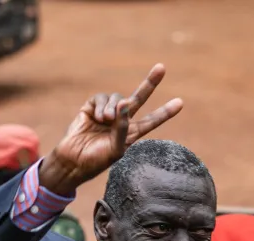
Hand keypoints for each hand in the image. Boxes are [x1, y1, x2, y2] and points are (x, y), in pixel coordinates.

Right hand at [40, 63, 182, 194]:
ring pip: (117, 98)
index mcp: (131, 134)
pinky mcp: (92, 108)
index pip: (152, 121)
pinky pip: (102, 98)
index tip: (180, 103)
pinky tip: (97, 118)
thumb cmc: (96, 160)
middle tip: (162, 67)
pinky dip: (101, 106)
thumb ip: (123, 128)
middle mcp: (121, 120)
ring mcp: (107, 113)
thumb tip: (124, 104)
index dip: (165, 112)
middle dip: (150, 83)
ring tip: (105, 120)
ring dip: (114, 108)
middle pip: (139, 98)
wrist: (73, 160)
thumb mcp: (116, 149)